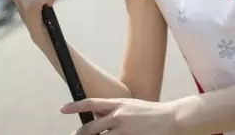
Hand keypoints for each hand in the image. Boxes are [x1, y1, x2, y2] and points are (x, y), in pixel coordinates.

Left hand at [61, 97, 180, 134]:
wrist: (171, 118)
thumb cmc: (150, 113)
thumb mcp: (130, 106)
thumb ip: (113, 111)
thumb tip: (97, 118)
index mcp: (118, 104)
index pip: (91, 103)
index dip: (75, 106)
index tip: (62, 109)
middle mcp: (118, 116)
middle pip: (90, 128)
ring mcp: (124, 131)